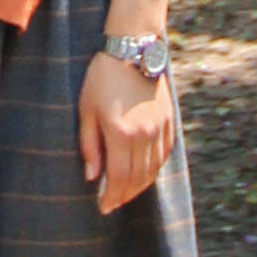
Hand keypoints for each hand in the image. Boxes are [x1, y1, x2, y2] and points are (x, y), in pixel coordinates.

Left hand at [79, 50, 176, 215]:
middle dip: (124, 195)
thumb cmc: (102, 78)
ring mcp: (160, 129)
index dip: (111, 196)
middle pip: (138, 178)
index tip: (103, 207)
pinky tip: (144, 173)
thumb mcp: (86, 110)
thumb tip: (92, 177)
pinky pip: (164, 155)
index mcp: (120, 133)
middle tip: (113, 204)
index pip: (119, 178)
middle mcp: (144, 135)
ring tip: (126, 192)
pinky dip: (154, 169)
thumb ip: (89, 145)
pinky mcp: (169, 122)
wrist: (133, 49)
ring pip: (153, 170)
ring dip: (140, 186)